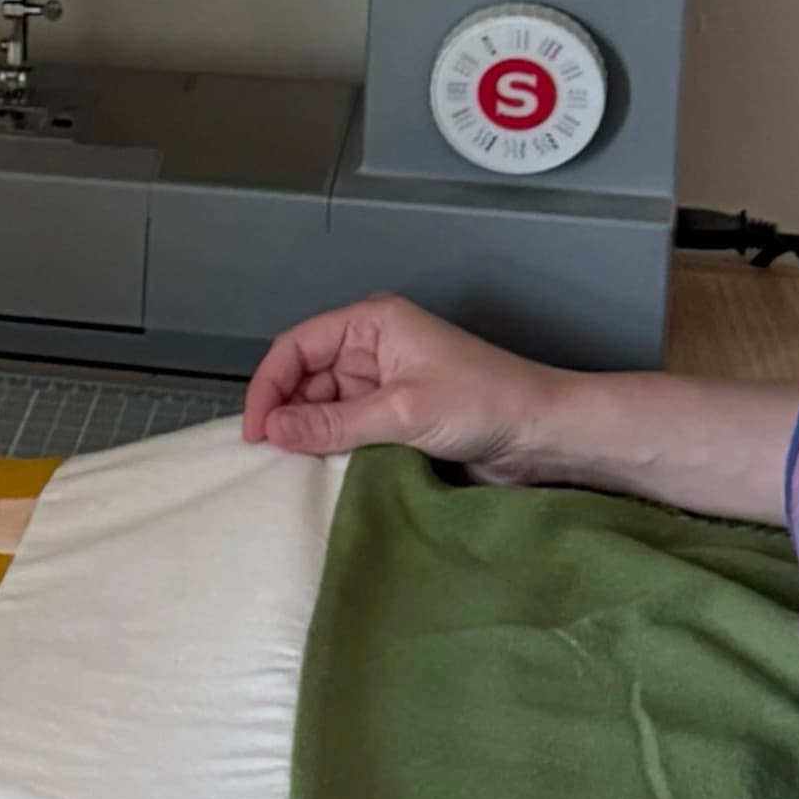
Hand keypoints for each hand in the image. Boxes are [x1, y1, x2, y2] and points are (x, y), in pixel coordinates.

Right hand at [240, 294, 572, 473]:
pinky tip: (323, 473)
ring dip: (310, 437)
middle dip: (286, 415)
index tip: (255, 431)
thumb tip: (272, 433)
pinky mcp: (395, 420)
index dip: (268, 385)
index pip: (297, 347)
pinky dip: (333, 451)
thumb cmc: (487, 403)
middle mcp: (371, 350)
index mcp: (372, 325)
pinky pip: (347, 433)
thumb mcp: (402, 411)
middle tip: (270, 459)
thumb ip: (334, 423)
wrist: (543, 436)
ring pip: (323, 409)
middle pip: (305, 379)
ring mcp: (382, 386)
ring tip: (295, 470)